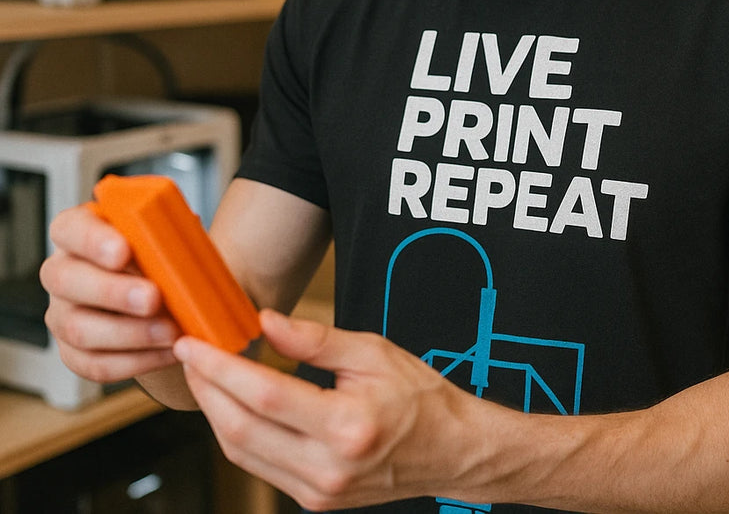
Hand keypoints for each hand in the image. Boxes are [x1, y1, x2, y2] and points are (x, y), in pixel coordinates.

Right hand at [40, 205, 181, 382]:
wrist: (169, 300)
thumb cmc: (166, 257)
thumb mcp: (169, 236)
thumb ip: (169, 231)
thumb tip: (190, 227)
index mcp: (80, 231)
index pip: (68, 228)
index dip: (91, 240)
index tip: (123, 251)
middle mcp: (62, 273)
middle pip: (65, 280)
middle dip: (112, 291)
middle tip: (152, 297)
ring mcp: (63, 315)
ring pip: (79, 328)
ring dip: (130, 332)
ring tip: (170, 331)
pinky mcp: (74, 353)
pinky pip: (95, 364)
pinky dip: (137, 361)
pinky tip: (169, 352)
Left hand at [174, 310, 500, 510]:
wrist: (450, 450)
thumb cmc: (419, 395)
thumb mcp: (373, 351)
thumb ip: (314, 339)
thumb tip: (265, 322)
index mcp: (348, 425)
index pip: (264, 394)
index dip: (220, 368)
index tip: (194, 343)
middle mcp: (328, 467)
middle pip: (241, 429)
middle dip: (205, 389)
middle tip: (188, 354)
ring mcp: (318, 492)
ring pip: (241, 453)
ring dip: (214, 412)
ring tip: (203, 374)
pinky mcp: (313, 500)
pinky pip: (258, 465)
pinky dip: (237, 432)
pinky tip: (232, 403)